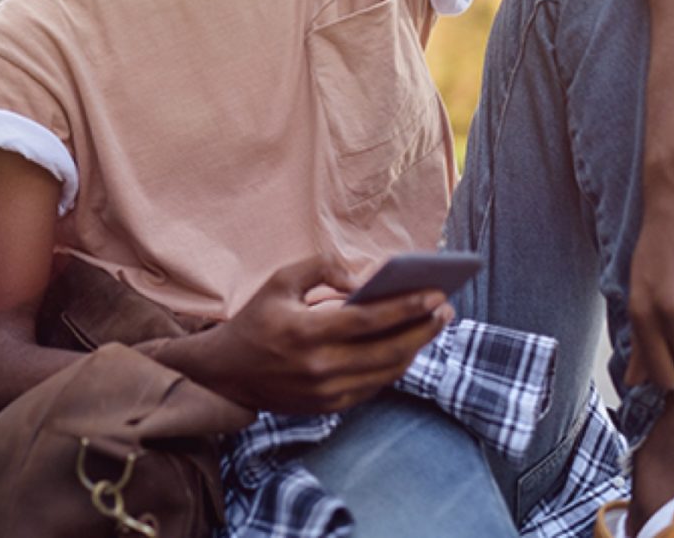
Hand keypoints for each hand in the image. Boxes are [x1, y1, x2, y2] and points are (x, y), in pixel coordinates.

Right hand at [200, 252, 452, 413]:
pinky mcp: (330, 406)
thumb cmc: (257, 319)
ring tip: (433, 325)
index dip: (407, 307)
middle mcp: (320, 367)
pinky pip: (374, 386)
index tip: (436, 294)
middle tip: (446, 309)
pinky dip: (395, 365)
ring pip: (387, 371)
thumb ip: (322, 267)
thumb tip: (363, 278)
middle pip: (388, 350)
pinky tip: (408, 345)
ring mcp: (327, 392)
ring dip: (416, 348)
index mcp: (306, 332)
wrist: (227, 373)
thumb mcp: (280, 281)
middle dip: (423, 329)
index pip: (369, 320)